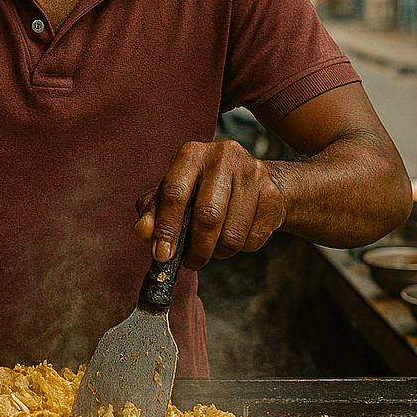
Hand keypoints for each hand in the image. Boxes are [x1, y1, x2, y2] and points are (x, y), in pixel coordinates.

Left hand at [134, 140, 285, 269]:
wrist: (250, 180)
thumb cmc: (201, 189)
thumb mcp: (171, 194)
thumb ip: (152, 212)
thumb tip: (143, 231)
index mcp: (191, 153)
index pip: (175, 193)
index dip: (167, 228)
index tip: (162, 255)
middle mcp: (223, 156)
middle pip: (208, 216)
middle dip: (197, 248)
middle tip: (190, 262)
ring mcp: (252, 172)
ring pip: (232, 233)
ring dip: (219, 253)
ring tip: (212, 250)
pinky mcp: (272, 193)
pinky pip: (254, 238)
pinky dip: (241, 248)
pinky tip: (234, 236)